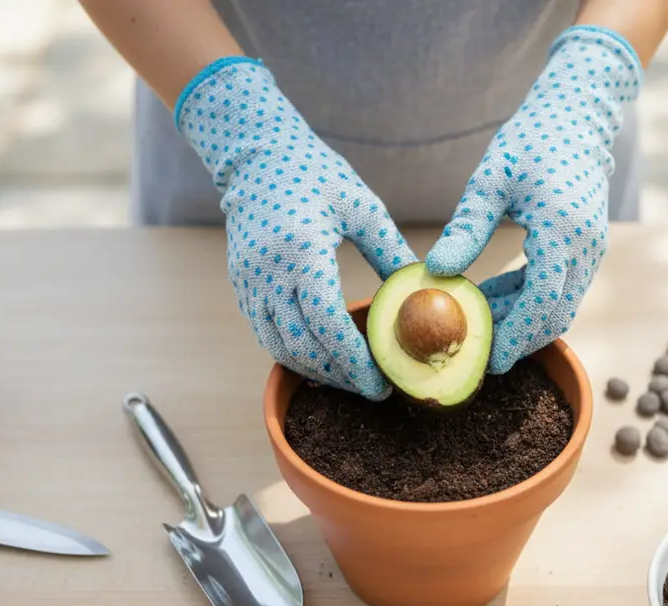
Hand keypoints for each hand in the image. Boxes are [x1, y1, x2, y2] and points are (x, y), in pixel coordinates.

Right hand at [176, 58, 417, 399]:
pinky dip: (296, 354)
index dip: (356, 364)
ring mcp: (248, 283)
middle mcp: (268, 273)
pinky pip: (267, 335)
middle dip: (341, 377)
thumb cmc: (315, 173)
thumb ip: (391, 252)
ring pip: (281, 350)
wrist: (255, 154)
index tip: (384, 384)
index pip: (328, 326)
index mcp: (302, 252)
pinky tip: (323, 359)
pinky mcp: (241, 286)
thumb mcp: (362, 207)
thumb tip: (427, 290)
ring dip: (317, 372)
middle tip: (375, 388)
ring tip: (352, 379)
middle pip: (304, 348)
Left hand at [426, 26, 641, 373]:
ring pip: (558, 306)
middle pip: (555, 315)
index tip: (484, 359)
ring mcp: (591, 251)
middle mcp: (585, 248)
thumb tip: (436, 272)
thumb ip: (466, 229)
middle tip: (472, 353)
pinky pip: (559, 288)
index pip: (542, 301)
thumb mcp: (490, 180)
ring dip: (520, 320)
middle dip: (516, 339)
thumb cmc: (532, 139)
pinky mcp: (585, 249)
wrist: (578, 117)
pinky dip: (528, 300)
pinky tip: (491, 298)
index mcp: (562, 232)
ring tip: (474, 323)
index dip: (513, 335)